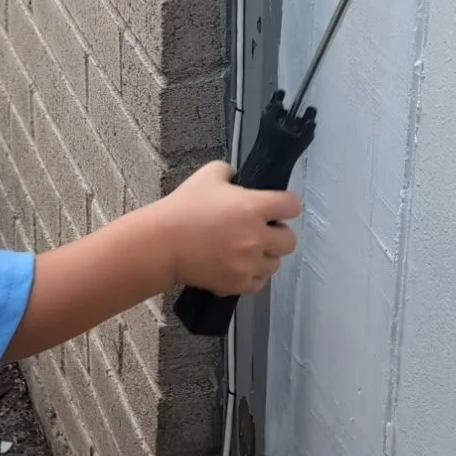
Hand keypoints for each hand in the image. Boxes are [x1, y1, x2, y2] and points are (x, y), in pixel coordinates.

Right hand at [160, 161, 301, 295]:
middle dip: (278, 234)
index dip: (287, 205)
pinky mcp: (239, 284)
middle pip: (290, 240)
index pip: (292, 206)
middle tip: (261, 231)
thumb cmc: (183, 208)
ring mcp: (249, 263)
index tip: (279, 208)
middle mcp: (257, 236)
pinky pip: (260, 282)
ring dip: (265, 256)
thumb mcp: (208, 175)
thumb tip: (240, 179)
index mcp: (253, 206)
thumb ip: (230, 172)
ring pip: (276, 263)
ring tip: (246, 251)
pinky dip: (252, 275)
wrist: (162, 244)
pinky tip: (238, 266)